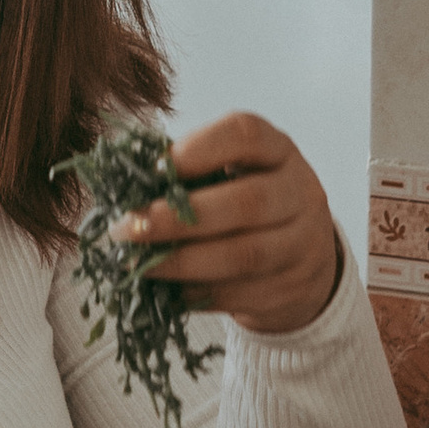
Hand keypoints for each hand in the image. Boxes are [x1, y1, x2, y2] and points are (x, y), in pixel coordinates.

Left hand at [118, 110, 342, 336]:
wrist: (304, 255)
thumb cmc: (245, 201)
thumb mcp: (231, 173)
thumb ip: (188, 174)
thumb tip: (124, 185)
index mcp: (277, 150)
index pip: (246, 134)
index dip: (199, 148)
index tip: (154, 168)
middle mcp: (300, 192)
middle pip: (247, 203)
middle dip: (179, 218)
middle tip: (128, 226)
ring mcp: (303, 243)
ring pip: (244, 255)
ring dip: (182, 262)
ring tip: (138, 264)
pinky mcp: (293, 287)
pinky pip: (241, 293)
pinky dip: (198, 292)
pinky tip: (168, 289)